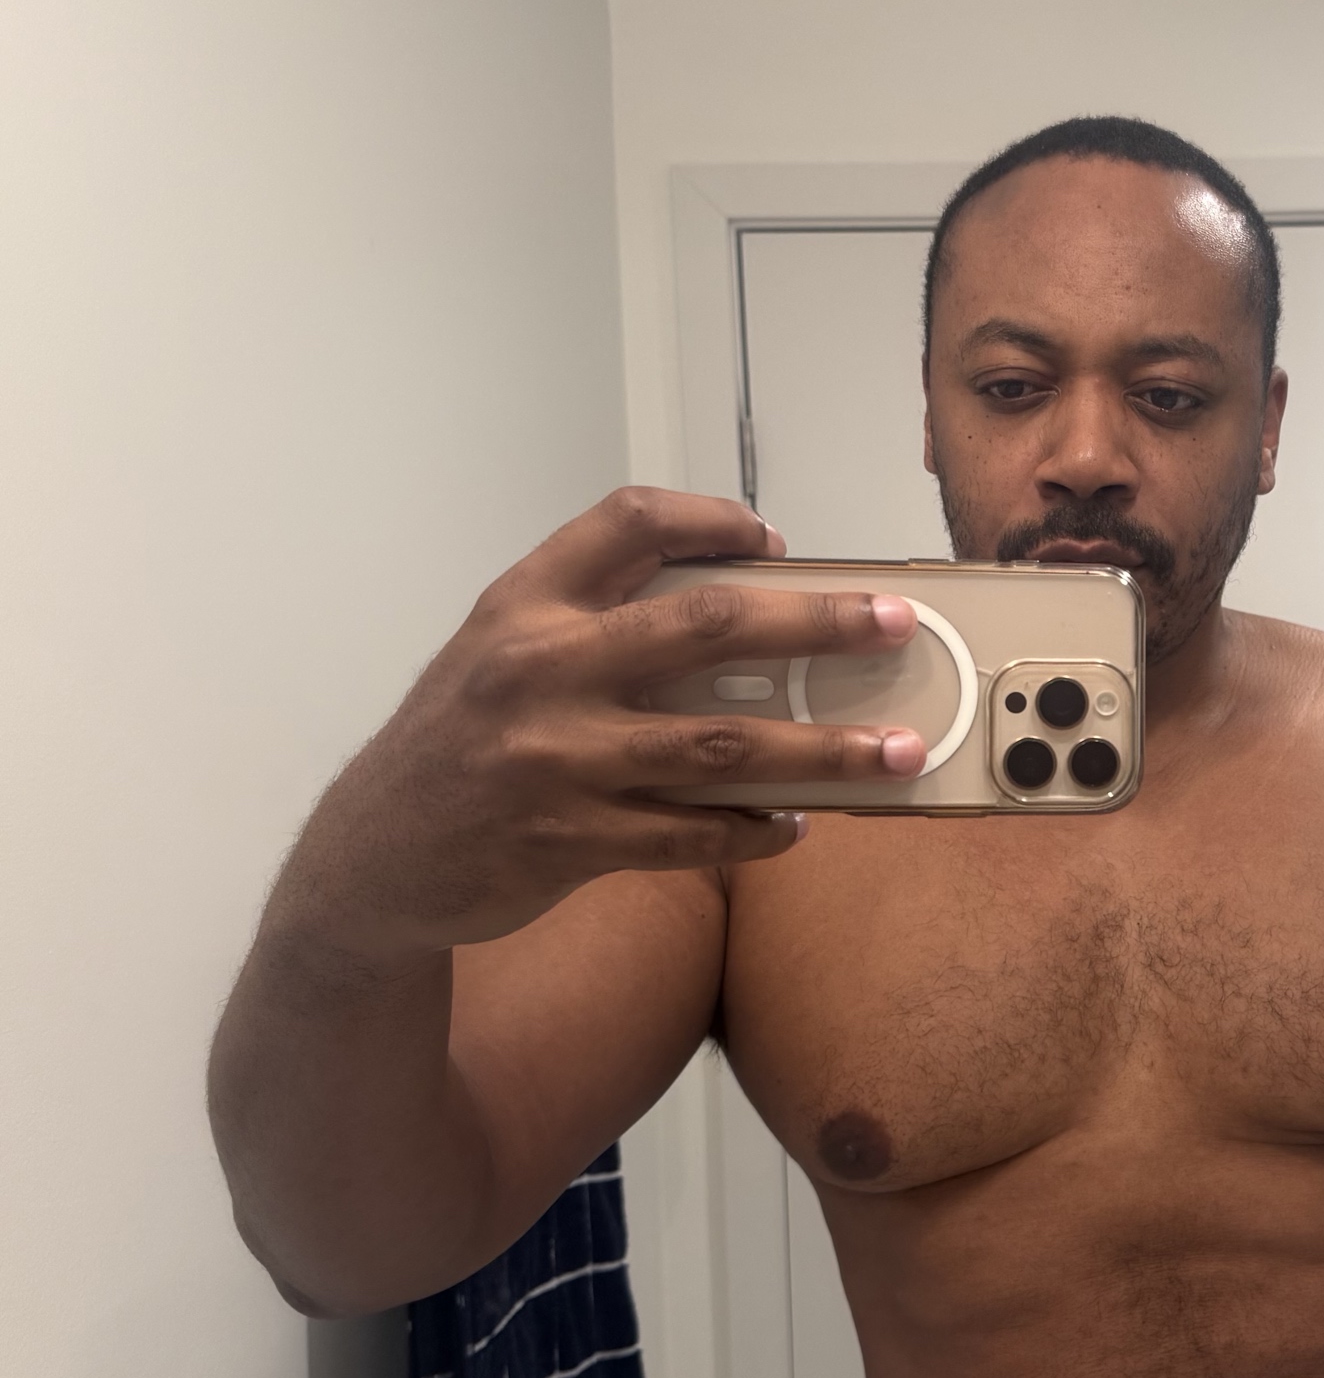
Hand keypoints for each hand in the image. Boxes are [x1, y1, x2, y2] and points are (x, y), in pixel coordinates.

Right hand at [269, 486, 922, 965]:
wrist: (376, 858)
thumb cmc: (460, 742)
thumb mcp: (498, 651)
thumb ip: (592, 617)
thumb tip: (739, 604)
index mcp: (526, 605)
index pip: (628, 522)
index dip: (714, 519)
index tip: (776, 540)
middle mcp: (542, 670)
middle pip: (705, 625)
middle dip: (816, 622)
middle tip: (891, 623)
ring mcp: (559, 760)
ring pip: (721, 746)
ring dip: (822, 750)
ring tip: (894, 751)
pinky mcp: (572, 841)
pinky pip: (693, 837)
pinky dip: (756, 832)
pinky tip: (796, 825)